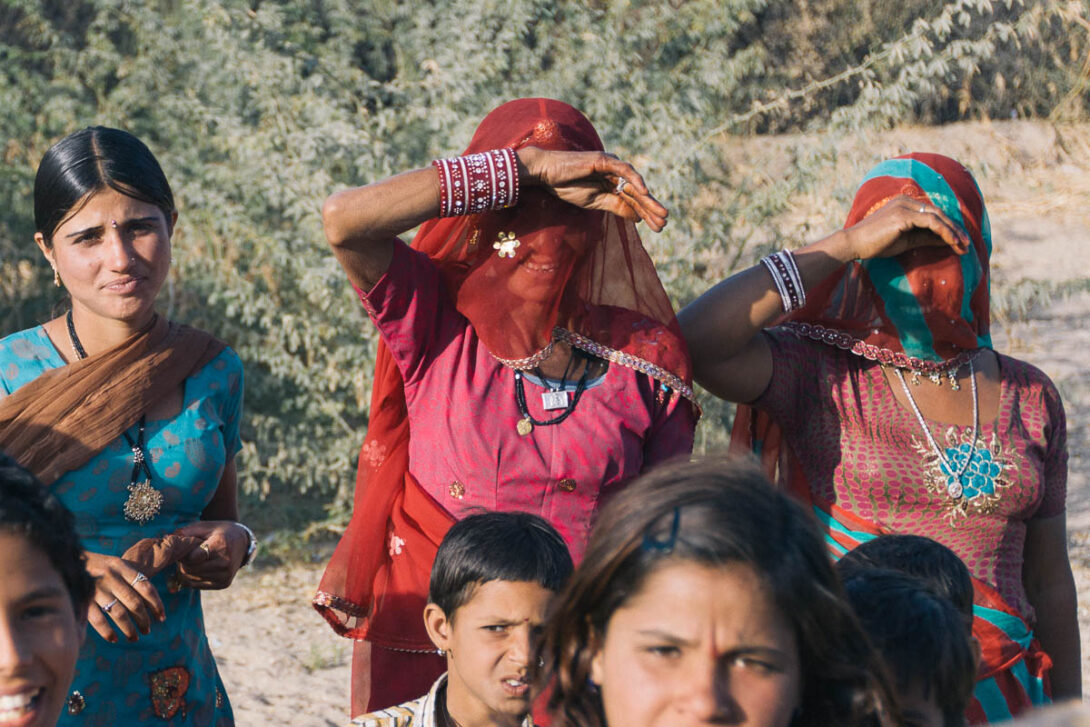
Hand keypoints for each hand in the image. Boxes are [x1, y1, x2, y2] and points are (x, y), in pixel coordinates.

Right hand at [85, 551, 165, 642]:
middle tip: (147, 631)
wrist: (65, 558)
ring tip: (134, 638)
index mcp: (122, 566)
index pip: (146, 587)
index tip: (161, 618)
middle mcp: (111, 576)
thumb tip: (150, 603)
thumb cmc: (97, 566)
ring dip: (128, 628)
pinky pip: (98, 619)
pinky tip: (114, 638)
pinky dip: (107, 631)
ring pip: (119, 613)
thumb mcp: (116, 565)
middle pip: (134, 602)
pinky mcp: (82, 598)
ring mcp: (96, 588)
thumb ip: (131, 578)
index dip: (156, 604)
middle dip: (143, 620)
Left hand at [170, 521, 249, 590]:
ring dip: (185, 571)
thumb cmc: (219, 532)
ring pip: (191, 579)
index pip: (192, 558)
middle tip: (185, 555)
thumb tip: (165, 540)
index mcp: (221, 546)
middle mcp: (225, 563)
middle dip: (182, 563)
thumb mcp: (204, 526)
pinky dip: (192, 578)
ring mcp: (225, 575)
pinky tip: (196, 568)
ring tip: (191, 561)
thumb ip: (185, 532)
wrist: (242, 542)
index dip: (183, 554)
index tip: (184, 548)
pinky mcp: (224, 584)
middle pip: (189, 570)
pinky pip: (197, 585)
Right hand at [517, 147, 668, 231]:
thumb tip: (638, 217)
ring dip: (648, 198)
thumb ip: (616, 207)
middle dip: (651, 208)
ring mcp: (611, 165)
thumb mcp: (595, 202)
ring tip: (660, 212)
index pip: (633, 200)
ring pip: (634, 183)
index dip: (646, 213)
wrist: (547, 174)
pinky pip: (624, 170)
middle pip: (637, 193)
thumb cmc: (567, 186)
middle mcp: (615, 174)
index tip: (658, 227)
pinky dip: (635, 180)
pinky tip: (645, 193)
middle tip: (664, 222)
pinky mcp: (604, 160)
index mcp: (612, 184)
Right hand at [840, 195, 970, 260]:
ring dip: (953, 232)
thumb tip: (947, 241)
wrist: (854, 244)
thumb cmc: (875, 244)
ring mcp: (905, 207)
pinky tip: (952, 242)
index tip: (959, 241)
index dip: (949, 227)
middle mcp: (906, 201)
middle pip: (939, 213)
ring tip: (963, 246)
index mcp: (905, 204)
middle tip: (966, 244)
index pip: (933, 213)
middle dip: (955, 229)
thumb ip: (926, 237)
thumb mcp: (906, 241)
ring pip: (938, 217)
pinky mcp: (904, 216)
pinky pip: (932, 223)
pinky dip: (945, 233)